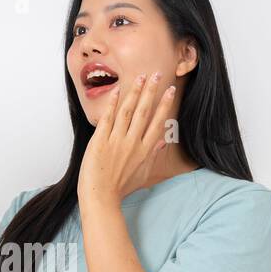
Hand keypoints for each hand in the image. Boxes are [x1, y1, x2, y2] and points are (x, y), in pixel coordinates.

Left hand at [77, 70, 175, 203]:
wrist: (101, 197)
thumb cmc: (120, 188)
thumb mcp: (143, 174)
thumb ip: (153, 155)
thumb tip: (164, 141)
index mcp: (145, 150)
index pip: (157, 122)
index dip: (164, 104)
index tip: (170, 90)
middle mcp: (133, 143)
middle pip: (144, 112)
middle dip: (151, 91)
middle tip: (156, 74)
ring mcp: (116, 141)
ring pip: (128, 111)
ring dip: (135, 92)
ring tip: (140, 76)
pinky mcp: (100, 141)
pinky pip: (108, 118)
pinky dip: (113, 104)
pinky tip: (118, 90)